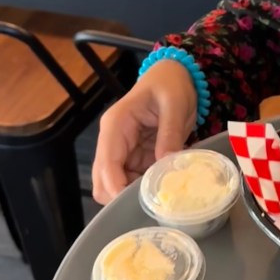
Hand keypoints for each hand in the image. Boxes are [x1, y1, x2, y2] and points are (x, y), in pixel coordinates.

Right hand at [92, 60, 198, 203]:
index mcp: (116, 125)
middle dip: (124, 195)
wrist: (175, 75)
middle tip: (154, 202)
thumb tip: (166, 165)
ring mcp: (123, 150)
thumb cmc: (171, 84)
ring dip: (137, 193)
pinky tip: (165, 186)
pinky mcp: (136, 155)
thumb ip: (170, 134)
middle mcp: (113, 140)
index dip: (116, 188)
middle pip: (104, 180)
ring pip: (117, 184)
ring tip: (163, 195)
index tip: (135, 204)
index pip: (106, 164)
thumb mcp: (175, 104)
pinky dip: (147, 187)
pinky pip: (134, 179)